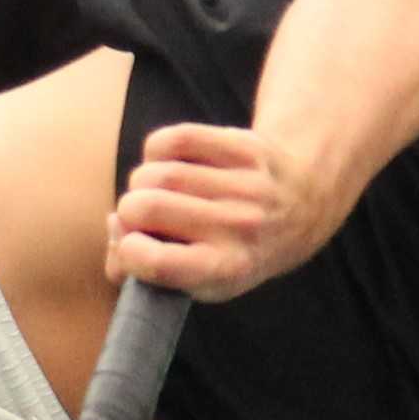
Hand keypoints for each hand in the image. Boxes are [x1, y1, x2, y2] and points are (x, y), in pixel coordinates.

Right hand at [109, 120, 343, 299]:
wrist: (302, 205)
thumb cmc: (233, 248)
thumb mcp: (202, 279)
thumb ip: (150, 274)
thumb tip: (117, 252)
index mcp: (227, 270)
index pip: (157, 261)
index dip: (128, 253)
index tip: (133, 249)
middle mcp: (240, 228)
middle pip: (147, 208)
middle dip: (128, 213)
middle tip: (140, 218)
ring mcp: (245, 185)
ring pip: (157, 173)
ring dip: (142, 183)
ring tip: (157, 192)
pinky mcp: (243, 147)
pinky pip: (174, 140)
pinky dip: (156, 152)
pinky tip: (169, 165)